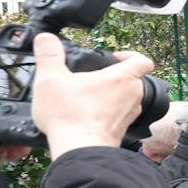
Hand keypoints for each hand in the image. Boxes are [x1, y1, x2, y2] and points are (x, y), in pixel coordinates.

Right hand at [31, 33, 154, 157]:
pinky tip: (87, 116)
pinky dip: (107, 114)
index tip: (113, 57)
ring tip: (87, 98)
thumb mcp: (51, 78)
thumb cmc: (69, 115)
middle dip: (113, 77)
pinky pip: (119, 117)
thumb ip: (49, 55)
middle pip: (132, 79)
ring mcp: (130, 115)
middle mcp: (133, 95)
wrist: (79, 148)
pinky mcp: (122, 131)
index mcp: (123, 78)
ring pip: (126, 99)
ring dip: (110, 96)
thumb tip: (45, 39)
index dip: (130, 55)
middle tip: (92, 79)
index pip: (142, 60)